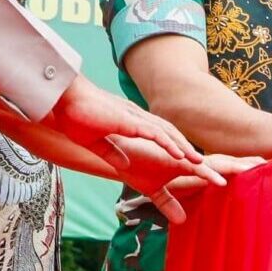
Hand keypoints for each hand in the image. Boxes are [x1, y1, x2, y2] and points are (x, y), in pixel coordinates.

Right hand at [52, 78, 218, 219]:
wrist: (63, 102)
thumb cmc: (76, 119)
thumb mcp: (97, 144)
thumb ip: (112, 154)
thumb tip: (124, 167)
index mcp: (133, 124)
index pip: (162, 138)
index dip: (178, 150)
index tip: (191, 166)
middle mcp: (139, 119)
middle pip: (171, 136)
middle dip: (189, 151)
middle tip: (208, 167)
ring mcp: (135, 119)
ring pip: (167, 134)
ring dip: (185, 149)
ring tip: (201, 165)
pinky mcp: (127, 120)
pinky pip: (153, 133)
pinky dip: (168, 144)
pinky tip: (179, 155)